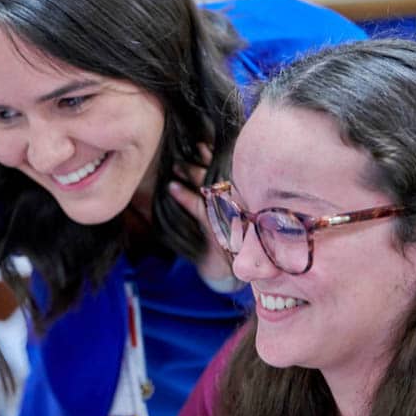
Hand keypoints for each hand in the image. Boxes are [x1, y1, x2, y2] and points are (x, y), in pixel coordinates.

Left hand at [168, 144, 238, 291]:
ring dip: (190, 174)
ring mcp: (229, 214)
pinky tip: (172, 188)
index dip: (215, 157)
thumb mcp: (229, 218)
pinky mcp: (218, 227)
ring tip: (174, 166)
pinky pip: (199, 207)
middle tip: (182, 153)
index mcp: (243, 197)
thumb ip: (223, 198)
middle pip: (218, 175)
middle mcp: (239, 202)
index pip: (228, 171)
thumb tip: (210, 178)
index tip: (202, 143)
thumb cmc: (231, 242)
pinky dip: (184, 196)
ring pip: (207, 187)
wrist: (235, 271)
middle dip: (199, 162)